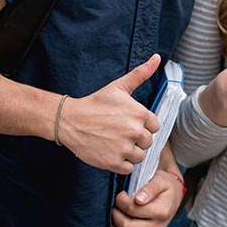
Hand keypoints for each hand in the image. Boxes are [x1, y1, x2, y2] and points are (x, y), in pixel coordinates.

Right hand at [59, 54, 160, 173]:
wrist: (69, 120)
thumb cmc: (96, 103)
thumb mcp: (119, 86)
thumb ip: (141, 74)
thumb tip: (157, 57)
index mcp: (140, 114)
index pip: (154, 126)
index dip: (143, 125)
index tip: (128, 122)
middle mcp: (134, 132)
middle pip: (148, 142)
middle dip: (137, 139)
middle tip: (119, 132)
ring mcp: (124, 148)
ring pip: (139, 156)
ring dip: (130, 152)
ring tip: (115, 142)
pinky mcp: (113, 163)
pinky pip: (128, 168)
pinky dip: (121, 163)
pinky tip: (110, 152)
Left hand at [109, 168, 184, 226]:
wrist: (172, 196)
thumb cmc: (164, 187)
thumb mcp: (160, 180)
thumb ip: (150, 188)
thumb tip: (139, 200)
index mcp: (162, 212)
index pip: (132, 210)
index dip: (121, 201)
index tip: (121, 194)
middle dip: (115, 214)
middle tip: (115, 205)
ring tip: (115, 216)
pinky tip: (116, 226)